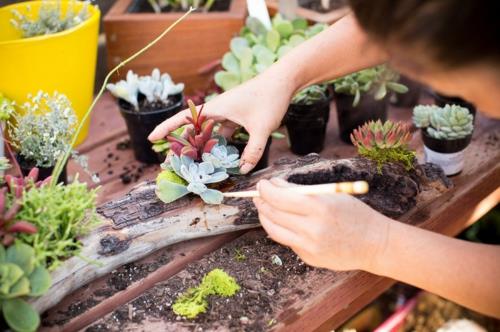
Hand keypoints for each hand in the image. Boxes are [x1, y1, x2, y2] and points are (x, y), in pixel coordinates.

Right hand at [148, 73, 295, 173]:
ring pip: (208, 131)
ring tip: (193, 162)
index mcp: (216, 108)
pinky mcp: (237, 115)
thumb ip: (253, 151)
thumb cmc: (269, 99)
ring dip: (200, 146)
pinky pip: (223, 131)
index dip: (166, 128)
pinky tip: (221, 156)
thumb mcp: (261, 129)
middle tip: (170, 162)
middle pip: (193, 128)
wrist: (283, 81)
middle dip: (181, 144)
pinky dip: (219, 143)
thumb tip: (245, 170)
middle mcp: (218, 109)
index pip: (183, 117)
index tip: (151, 138)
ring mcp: (228, 112)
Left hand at [253, 178, 391, 271]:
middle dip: (262, 201)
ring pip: (274, 230)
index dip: (267, 190)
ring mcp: (309, 247)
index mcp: (320, 208)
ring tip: (263, 207)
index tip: (263, 183)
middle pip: (273, 214)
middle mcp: (312, 229)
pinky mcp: (309, 258)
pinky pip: (287, 241)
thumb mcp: (333, 195)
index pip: (280, 198)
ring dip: (265, 216)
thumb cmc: (356, 214)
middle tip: (259, 193)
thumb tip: (276, 187)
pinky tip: (281, 222)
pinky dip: (281, 229)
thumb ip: (303, 192)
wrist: (375, 244)